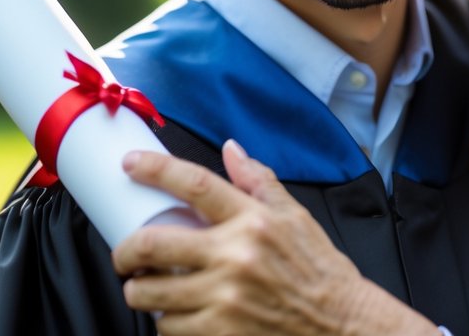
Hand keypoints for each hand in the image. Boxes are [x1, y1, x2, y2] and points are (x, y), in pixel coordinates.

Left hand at [112, 141, 437, 335]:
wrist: (341, 325)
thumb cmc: (320, 271)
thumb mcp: (296, 217)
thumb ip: (259, 182)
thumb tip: (231, 150)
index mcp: (254, 220)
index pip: (195, 184)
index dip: (155, 169)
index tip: (131, 164)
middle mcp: (236, 256)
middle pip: (152, 244)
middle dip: (126, 252)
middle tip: (126, 255)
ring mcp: (225, 298)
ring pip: (152, 293)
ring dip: (140, 291)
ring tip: (148, 288)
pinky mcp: (220, 333)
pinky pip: (168, 326)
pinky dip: (165, 320)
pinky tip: (177, 313)